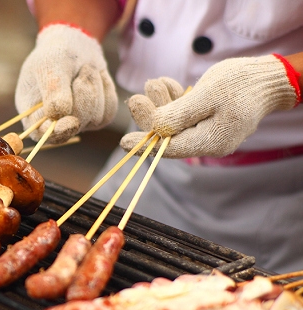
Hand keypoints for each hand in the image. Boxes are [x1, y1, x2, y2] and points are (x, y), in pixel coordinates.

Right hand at [15, 23, 117, 143]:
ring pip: (95, 117)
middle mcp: (53, 124)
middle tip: (82, 69)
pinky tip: (96, 77)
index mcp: (32, 114)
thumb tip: (59, 115)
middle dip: (84, 95)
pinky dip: (106, 90)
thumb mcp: (50, 64)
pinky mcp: (96, 118)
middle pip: (75, 125)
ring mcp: (76, 123)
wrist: (75, 44)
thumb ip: (53, 90)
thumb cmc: (55, 53)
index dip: (57, 132)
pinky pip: (108, 111)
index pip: (42, 134)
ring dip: (94, 87)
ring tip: (85, 69)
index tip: (71, 122)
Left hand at [121, 55, 299, 157]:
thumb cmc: (241, 84)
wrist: (270, 76)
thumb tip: (153, 128)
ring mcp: (209, 131)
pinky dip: (173, 100)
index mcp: (210, 142)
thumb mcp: (206, 96)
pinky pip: (185, 114)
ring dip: (161, 102)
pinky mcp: (208, 119)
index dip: (145, 144)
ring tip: (152, 83)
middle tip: (135, 98)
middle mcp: (209, 142)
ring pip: (175, 122)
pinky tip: (166, 84)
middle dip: (151, 116)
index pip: (170, 149)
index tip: (124, 141)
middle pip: (170, 135)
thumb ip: (179, 114)